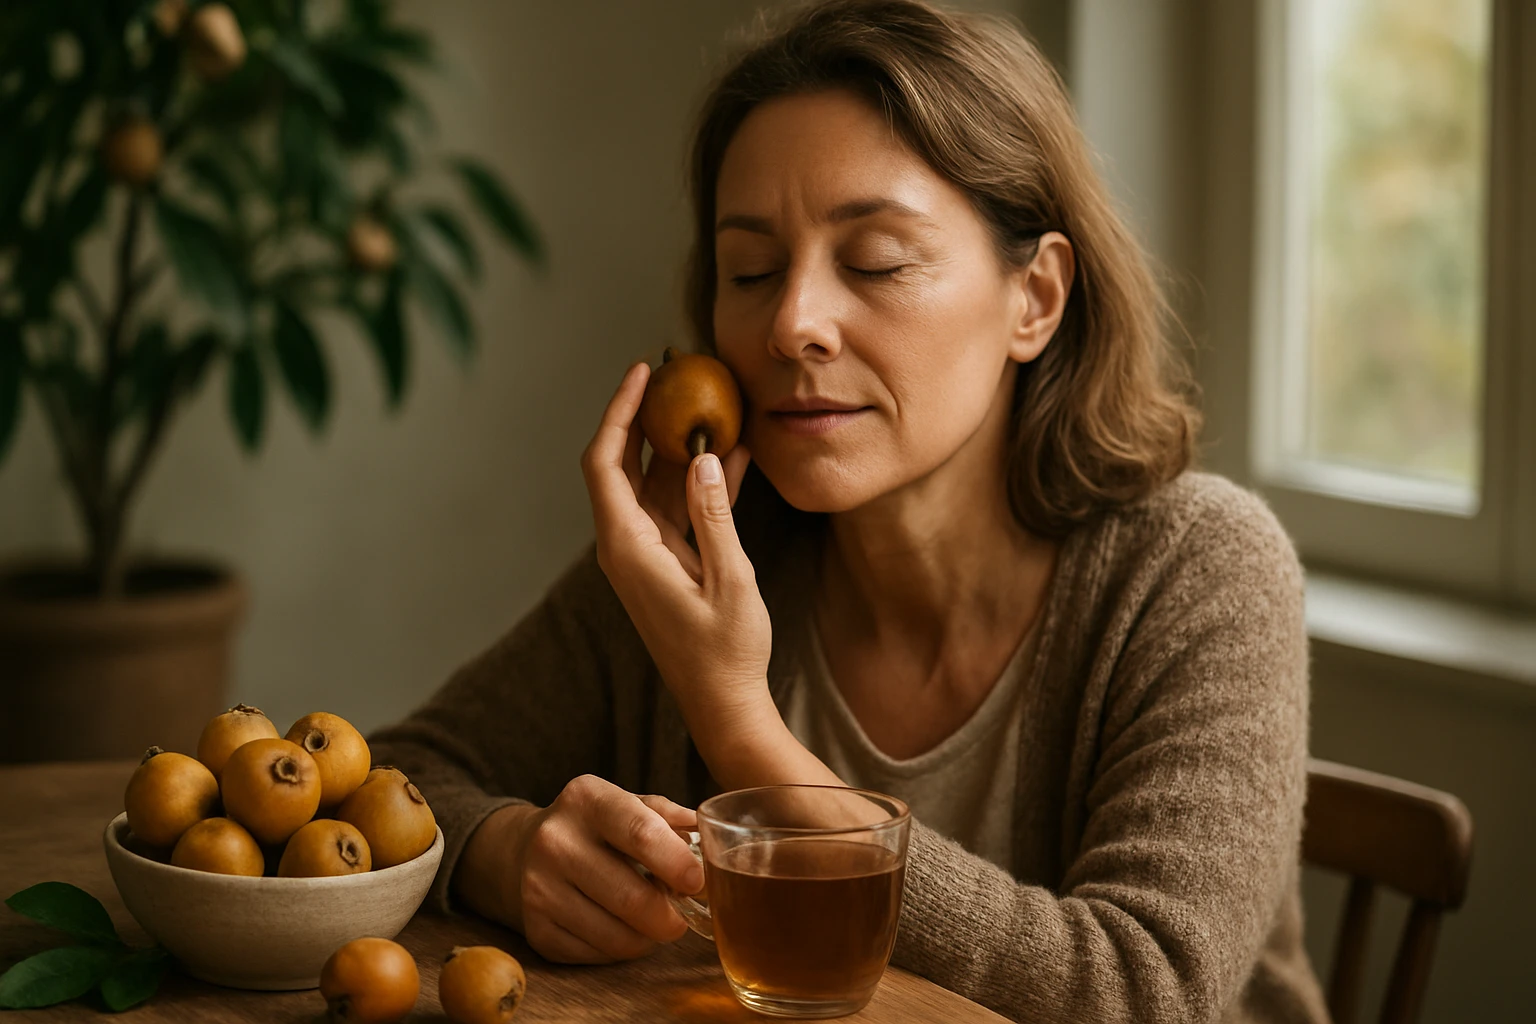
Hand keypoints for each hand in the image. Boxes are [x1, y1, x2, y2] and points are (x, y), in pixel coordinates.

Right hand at [457, 776, 701, 963]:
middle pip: (632, 897)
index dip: (678, 864)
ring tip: (653, 922)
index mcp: (586, 799)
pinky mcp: (537, 930)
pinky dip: (622, 948)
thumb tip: (709, 839)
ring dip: (649, 937)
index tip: (698, 882)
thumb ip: (670, 818)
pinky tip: (622, 928)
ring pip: (617, 935)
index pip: (642, 834)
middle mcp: (555, 841)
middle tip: (682, 917)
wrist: (523, 851)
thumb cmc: (596, 828)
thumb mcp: (628, 804)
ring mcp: (539, 888)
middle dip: (670, 917)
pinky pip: (598, 954)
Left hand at [581, 362, 774, 741]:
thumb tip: (708, 456)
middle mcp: (628, 545)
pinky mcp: (669, 560)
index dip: (620, 411)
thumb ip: (717, 517)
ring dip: (682, 445)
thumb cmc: (726, 652)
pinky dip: (702, 479)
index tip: (643, 371)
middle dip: (648, 416)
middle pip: (625, 464)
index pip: (606, 463)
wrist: (724, 702)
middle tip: (679, 373)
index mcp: (628, 548)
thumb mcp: (730, 581)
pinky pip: (680, 506)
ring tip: (715, 400)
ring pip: (656, 482)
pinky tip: (737, 450)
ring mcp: (647, 552)